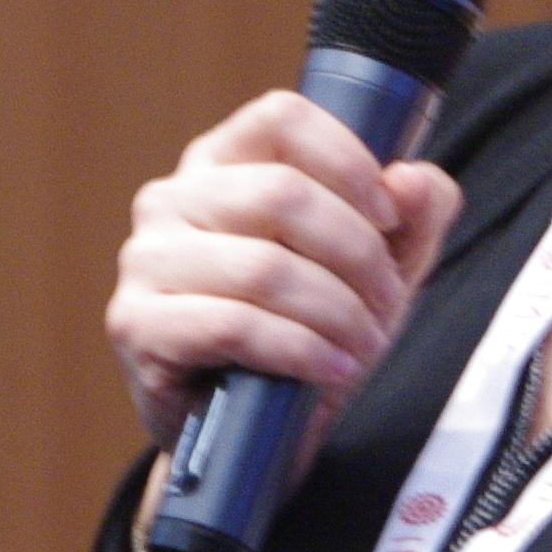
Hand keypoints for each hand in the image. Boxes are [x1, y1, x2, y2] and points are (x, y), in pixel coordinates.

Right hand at [107, 90, 462, 484]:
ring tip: (363, 345)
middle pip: (281, 194)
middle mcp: (172, 198)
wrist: (254, 433)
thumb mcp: (382, 268)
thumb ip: (416, 215)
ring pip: (263, 267)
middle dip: (355, 255)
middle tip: (385, 303)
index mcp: (224, 161)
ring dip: (335, 312)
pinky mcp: (136, 325)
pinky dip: (298, 350)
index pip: (281, 118)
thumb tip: (412, 180)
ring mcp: (146, 260)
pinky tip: (329, 369)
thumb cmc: (311, 330)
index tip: (389, 216)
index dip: (347, 160)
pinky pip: (232, 325)